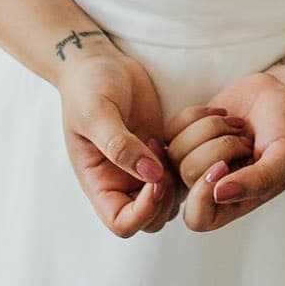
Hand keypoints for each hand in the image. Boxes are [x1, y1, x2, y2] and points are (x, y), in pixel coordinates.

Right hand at [55, 44, 180, 236]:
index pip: (122, 223)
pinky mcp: (163, 150)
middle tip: (169, 157)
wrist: (99, 62)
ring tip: (177, 139)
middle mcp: (122, 183)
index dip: (144, 211)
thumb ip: (120, 145)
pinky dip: (197, 154)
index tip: (157, 178)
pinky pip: (186, 169)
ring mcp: (145, 168)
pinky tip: (192, 126)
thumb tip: (151, 175)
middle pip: (154, 218)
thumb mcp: (96, 113)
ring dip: (186, 177)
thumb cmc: (87, 86)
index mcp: (99, 182)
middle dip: (169, 196)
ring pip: (175, 198)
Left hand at [172, 67, 284, 233]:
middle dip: (218, 148)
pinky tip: (222, 115)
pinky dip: (197, 115)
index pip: (197, 219)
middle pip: (187, 175)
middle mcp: (208, 186)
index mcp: (233, 203)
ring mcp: (194, 159)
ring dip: (211, 128)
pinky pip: (170, 129)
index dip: (202, 195)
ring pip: (176, 151)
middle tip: (245, 140)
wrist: (284, 94)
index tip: (224, 165)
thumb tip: (219, 194)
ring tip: (237, 126)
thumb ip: (258, 180)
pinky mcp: (186, 133)